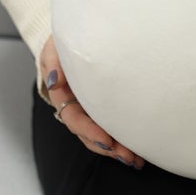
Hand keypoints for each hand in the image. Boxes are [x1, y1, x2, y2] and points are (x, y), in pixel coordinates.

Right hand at [41, 34, 144, 169]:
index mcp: (63, 95)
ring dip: (119, 150)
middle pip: (90, 134)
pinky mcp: (107, 106)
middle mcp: (77, 106)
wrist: (79, 34)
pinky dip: (126, 139)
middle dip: (109, 148)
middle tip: (128, 156)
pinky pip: (115, 126)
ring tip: (137, 160)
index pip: (74, 119)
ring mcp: (92, 108)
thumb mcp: (55, 47)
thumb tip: (55, 81)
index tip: (107, 141)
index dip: (89, 131)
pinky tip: (142, 150)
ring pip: (103, 135)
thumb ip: (53, 62)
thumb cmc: (66, 41)